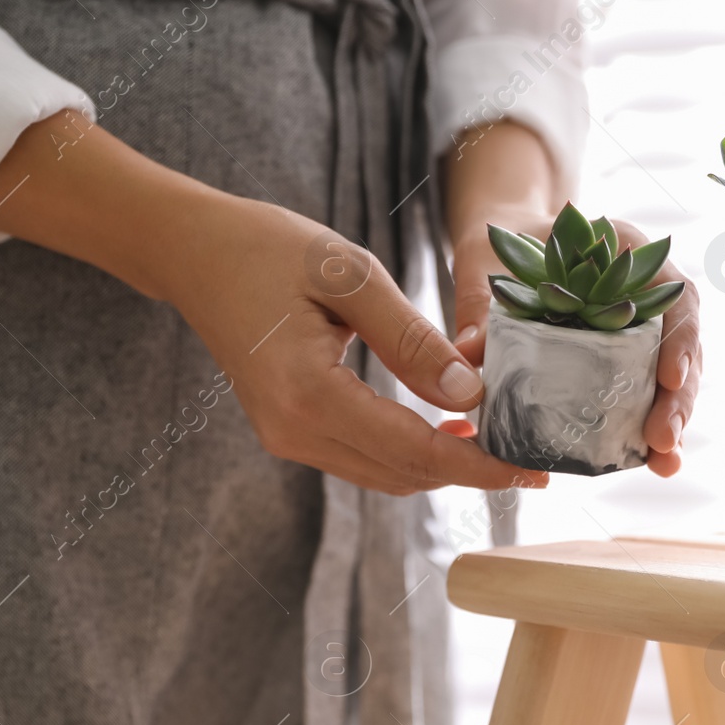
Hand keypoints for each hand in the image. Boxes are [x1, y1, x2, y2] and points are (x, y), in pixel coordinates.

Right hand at [0, 117, 547, 495]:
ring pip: (385, 474)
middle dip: (470, 470)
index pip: (413, 450)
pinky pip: (364, 457)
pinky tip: (448, 424)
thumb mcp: (349, 275)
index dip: (478, 465)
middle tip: (530, 454)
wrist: (194, 254)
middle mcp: (292, 430)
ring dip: (443, 463)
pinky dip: (411, 450)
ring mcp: (285, 437)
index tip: (531, 468)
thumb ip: (410, 338)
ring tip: (498, 438)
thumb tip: (468, 392)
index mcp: (307, 393)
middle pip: (403, 474)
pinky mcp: (288, 430)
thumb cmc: (268, 249)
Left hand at [440, 122, 700, 477]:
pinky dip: (648, 422)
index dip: (680, 336)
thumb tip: (467, 352)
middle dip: (679, 396)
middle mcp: (646, 289)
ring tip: (664, 461)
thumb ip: (480, 304)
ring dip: (673, 418)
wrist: (508, 244)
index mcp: (627, 252)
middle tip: (663, 440)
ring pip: (674, 372)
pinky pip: (648, 390)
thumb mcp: (488, 265)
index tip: (670, 377)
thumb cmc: (505, 246)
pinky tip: (649, 459)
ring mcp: (641, 325)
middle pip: (682, 343)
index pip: (675, 293)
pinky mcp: (626, 356)